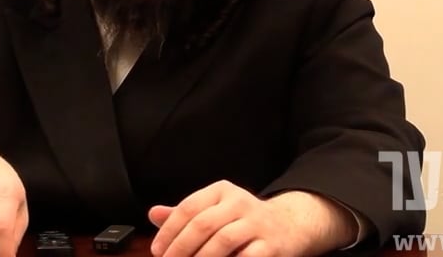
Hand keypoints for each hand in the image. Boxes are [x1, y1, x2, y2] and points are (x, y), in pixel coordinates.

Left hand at [147, 181, 352, 256]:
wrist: (289, 226)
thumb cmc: (243, 220)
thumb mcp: (215, 210)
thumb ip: (184, 214)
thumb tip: (153, 214)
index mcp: (221, 191)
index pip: (188, 208)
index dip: (169, 231)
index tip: (158, 250)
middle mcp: (239, 202)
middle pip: (202, 224)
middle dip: (180, 248)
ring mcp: (257, 223)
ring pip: (222, 241)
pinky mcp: (271, 245)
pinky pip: (247, 256)